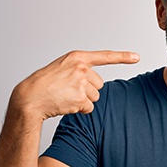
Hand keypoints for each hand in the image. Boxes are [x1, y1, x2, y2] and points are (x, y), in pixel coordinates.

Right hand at [11, 50, 139, 119]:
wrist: (30, 98)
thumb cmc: (44, 84)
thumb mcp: (62, 68)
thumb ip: (80, 70)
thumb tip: (97, 85)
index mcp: (77, 58)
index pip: (105, 56)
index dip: (123, 57)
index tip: (137, 57)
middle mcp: (81, 68)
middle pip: (99, 85)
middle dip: (87, 91)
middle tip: (68, 90)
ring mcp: (81, 83)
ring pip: (95, 97)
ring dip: (83, 101)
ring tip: (65, 96)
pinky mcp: (80, 98)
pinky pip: (89, 108)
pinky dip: (80, 109)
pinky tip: (66, 104)